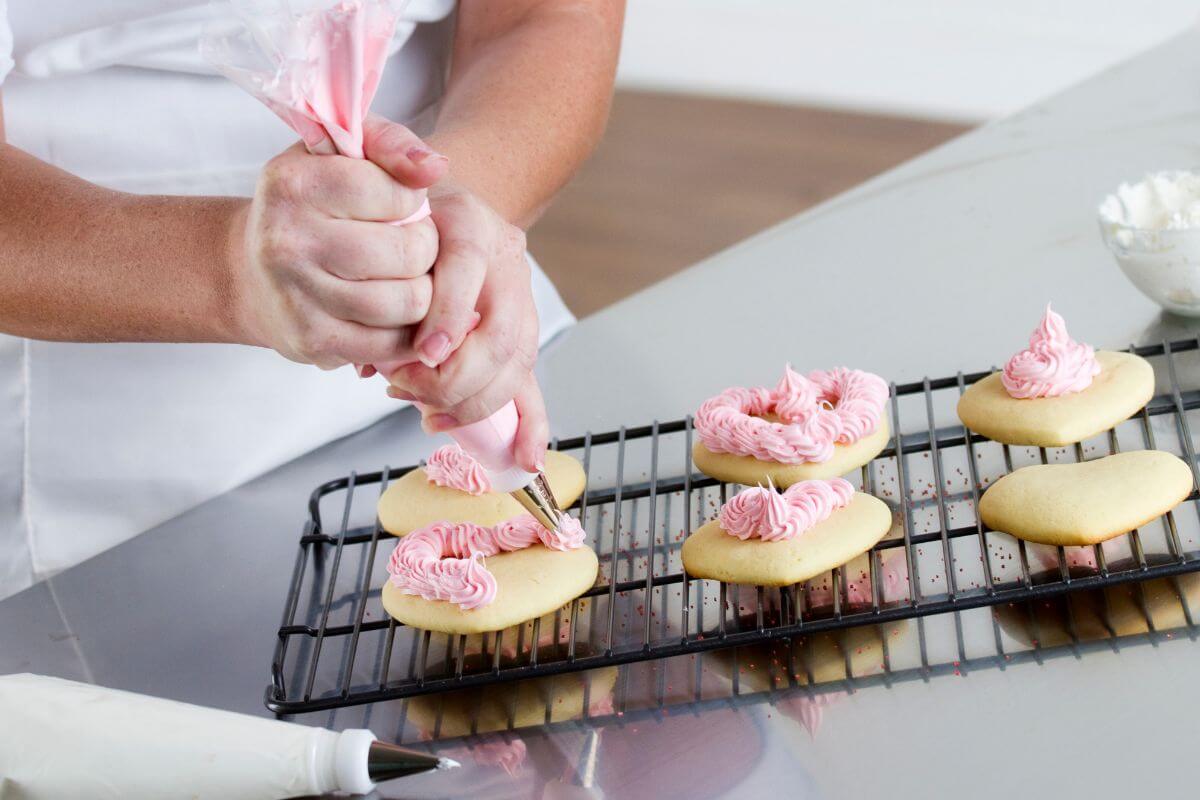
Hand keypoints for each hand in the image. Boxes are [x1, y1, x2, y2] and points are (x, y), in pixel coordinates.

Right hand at [232, 119, 448, 368]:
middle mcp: (288, 240)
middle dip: (423, 247)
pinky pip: (394, 343)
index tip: (395, 203)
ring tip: (400, 275)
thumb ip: (392, 144)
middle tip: (405, 243)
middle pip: (412, 252)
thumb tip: (434, 167)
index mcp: (295, 184)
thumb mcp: (342, 153)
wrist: (254, 272)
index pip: (401, 195)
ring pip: (410, 302)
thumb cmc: (313, 204)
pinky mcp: (313, 341)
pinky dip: (404, 329)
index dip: (412, 201)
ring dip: (419, 290)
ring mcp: (297, 296)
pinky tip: (389, 310)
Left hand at [375, 180, 548, 472]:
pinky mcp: (523, 334)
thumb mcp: (382, 237)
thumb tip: (372, 366)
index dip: (447, 316)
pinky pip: (532, 383)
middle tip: (406, 388)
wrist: (434, 215)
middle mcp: (505, 259)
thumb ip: (377, 286)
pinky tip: (524, 457)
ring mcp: (521, 298)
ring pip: (516, 364)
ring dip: (472, 403)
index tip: (419, 355)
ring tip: (429, 415)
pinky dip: (530, 425)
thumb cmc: (400, 229)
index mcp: (469, 223)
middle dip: (454, 377)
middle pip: (501, 333)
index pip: (467, 268)